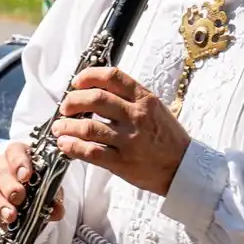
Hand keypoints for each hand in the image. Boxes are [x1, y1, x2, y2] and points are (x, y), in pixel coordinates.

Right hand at [0, 137, 63, 243]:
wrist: (25, 191)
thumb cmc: (36, 182)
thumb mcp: (48, 185)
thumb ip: (54, 195)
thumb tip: (57, 210)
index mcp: (16, 157)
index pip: (14, 152)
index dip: (19, 162)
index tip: (26, 175)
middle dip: (9, 186)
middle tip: (19, 197)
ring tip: (10, 217)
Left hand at [51, 65, 191, 195]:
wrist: (184, 168)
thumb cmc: (168, 138)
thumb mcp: (155, 109)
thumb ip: (131, 98)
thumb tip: (98, 89)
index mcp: (145, 99)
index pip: (113, 77)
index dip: (89, 76)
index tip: (76, 82)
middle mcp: (137, 116)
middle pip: (96, 99)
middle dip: (73, 101)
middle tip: (65, 107)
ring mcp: (129, 140)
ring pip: (89, 127)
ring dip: (67, 126)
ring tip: (59, 127)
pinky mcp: (122, 162)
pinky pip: (91, 152)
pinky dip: (73, 146)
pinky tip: (65, 144)